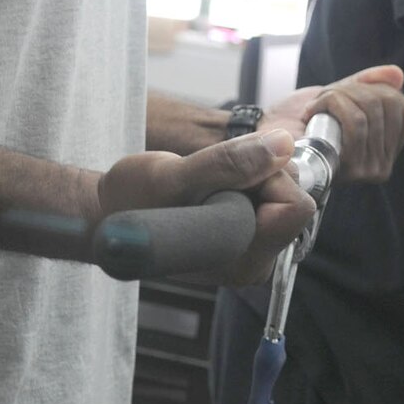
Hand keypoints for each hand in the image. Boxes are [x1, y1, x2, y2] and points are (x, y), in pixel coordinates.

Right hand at [96, 130, 316, 284]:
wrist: (109, 213)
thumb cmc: (131, 202)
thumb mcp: (173, 178)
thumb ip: (228, 164)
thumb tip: (282, 144)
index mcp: (244, 259)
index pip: (295, 206)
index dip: (266, 177)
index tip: (225, 175)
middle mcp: (254, 260)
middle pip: (293, 196)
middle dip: (258, 175)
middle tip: (208, 179)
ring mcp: (251, 247)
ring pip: (280, 190)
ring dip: (248, 174)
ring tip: (203, 184)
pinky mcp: (245, 232)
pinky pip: (266, 193)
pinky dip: (244, 180)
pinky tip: (211, 188)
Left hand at [263, 64, 403, 182]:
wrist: (265, 136)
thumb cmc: (300, 119)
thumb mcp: (338, 95)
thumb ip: (367, 84)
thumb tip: (397, 74)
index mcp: (388, 148)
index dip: (374, 89)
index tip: (343, 93)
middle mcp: (383, 166)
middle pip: (387, 104)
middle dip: (351, 89)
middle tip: (324, 97)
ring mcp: (369, 170)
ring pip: (369, 111)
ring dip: (336, 96)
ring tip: (316, 106)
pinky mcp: (351, 169)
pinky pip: (355, 121)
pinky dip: (330, 103)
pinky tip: (312, 112)